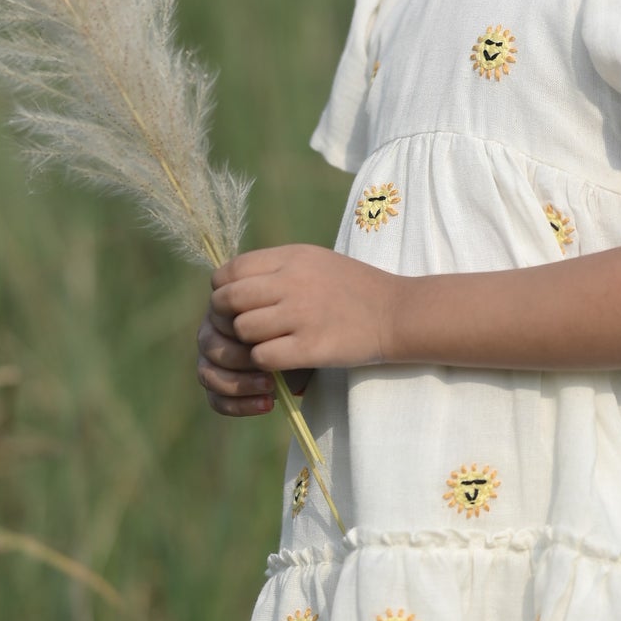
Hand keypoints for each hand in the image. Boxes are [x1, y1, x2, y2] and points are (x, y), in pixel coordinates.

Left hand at [199, 244, 398, 415]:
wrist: (398, 312)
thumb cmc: (355, 288)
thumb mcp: (315, 261)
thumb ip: (276, 268)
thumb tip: (231, 283)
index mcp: (291, 257)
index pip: (230, 271)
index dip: (222, 291)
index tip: (234, 305)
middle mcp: (292, 282)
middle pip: (228, 301)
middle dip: (227, 319)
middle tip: (242, 331)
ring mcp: (302, 314)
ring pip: (243, 330)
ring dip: (248, 343)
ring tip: (267, 345)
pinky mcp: (311, 347)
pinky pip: (263, 357)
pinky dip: (265, 363)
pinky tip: (282, 359)